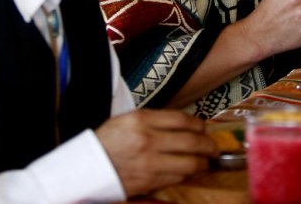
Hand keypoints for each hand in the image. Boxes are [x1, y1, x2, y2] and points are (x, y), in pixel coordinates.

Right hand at [95, 109, 217, 195]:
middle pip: (192, 142)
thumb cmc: (108, 141)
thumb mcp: (128, 119)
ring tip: (205, 161)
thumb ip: (155, 120)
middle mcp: (148, 140)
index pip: (182, 120)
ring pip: (189, 164)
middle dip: (209, 145)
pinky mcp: (149, 182)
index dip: (199, 125)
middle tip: (214, 148)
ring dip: (202, 163)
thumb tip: (186, 124)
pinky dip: (187, 174)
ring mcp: (149, 163)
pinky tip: (188, 171)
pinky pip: (177, 178)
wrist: (86, 167)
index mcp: (142, 120)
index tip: (204, 128)